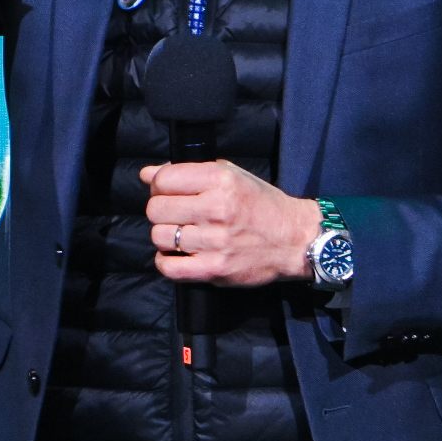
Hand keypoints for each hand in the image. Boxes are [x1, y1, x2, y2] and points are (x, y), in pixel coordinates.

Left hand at [142, 161, 325, 285]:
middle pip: (156, 208)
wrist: (295, 240)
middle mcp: (217, 208)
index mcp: (221, 180)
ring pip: (159, 236)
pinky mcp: (215, 269)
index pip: (163, 179)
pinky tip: (178, 255)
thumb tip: (146, 174)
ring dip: (165, 236)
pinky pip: (169, 267)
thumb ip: (188, 172)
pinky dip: (167, 262)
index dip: (159, 185)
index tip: (168, 191)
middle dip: (160, 210)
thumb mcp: (232, 176)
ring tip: (182, 235)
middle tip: (175, 215)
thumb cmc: (262, 205)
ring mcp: (215, 241)